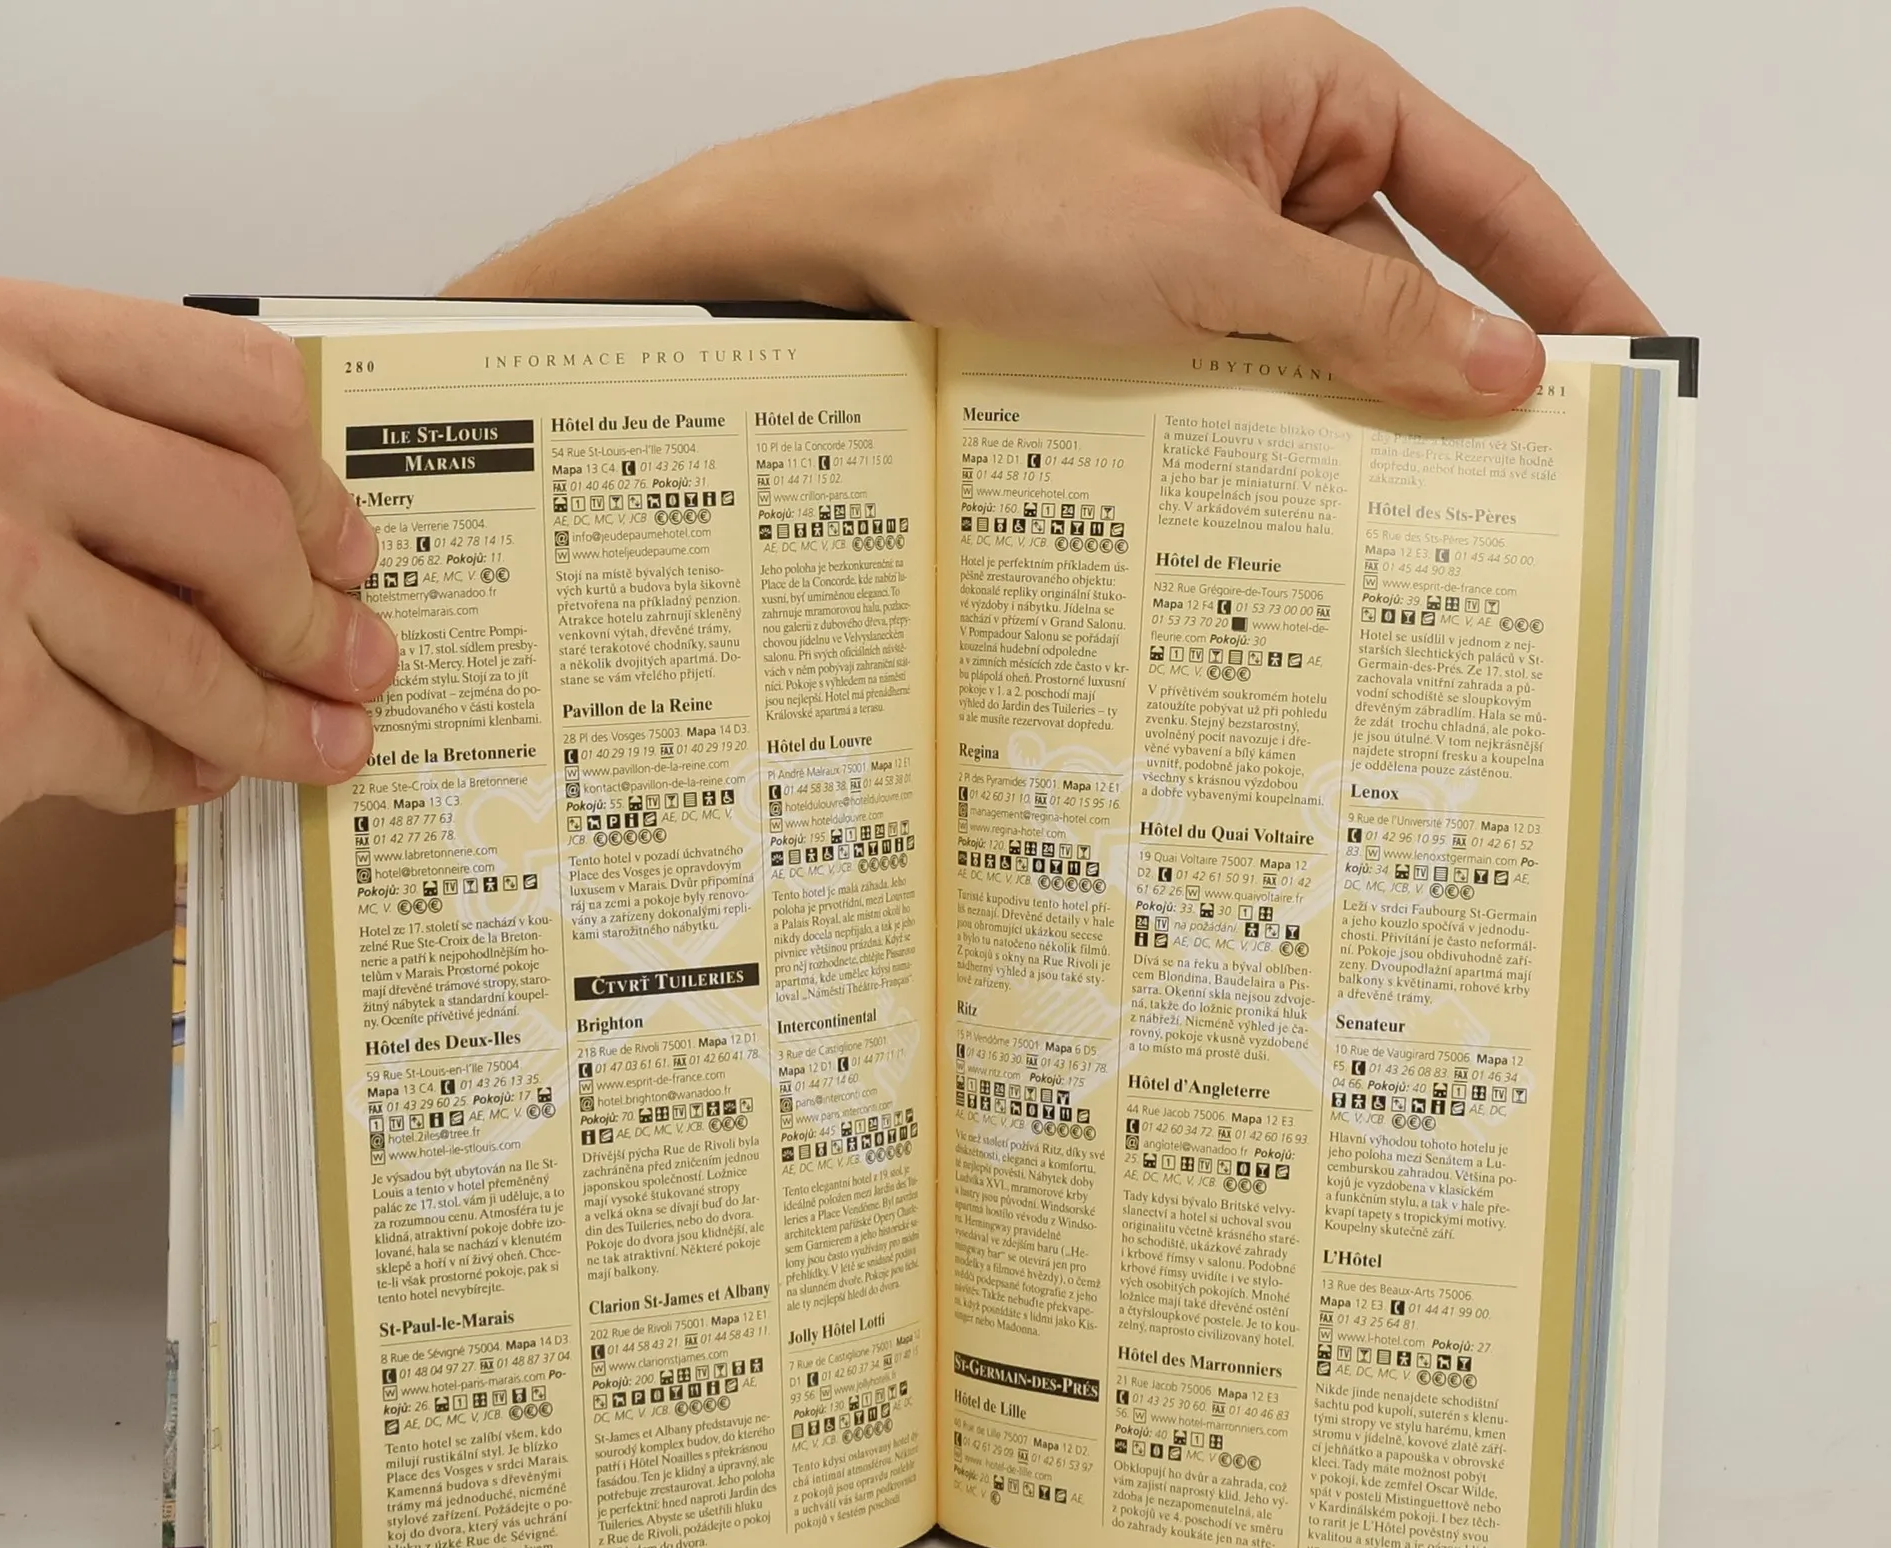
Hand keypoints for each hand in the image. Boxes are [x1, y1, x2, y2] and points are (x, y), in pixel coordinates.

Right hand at [0, 277, 396, 837]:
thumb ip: (65, 433)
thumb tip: (252, 528)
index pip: (229, 380)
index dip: (316, 477)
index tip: (347, 539)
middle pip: (242, 527)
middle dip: (321, 616)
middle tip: (361, 659)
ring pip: (197, 658)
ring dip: (280, 717)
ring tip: (325, 743)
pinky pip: (120, 746)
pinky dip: (169, 771)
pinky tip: (194, 774)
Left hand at [451, 8, 1658, 415]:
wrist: (843, 241)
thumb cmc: (1006, 201)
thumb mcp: (1210, 264)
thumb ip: (1364, 322)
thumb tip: (1500, 372)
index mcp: (1317, 98)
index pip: (1488, 196)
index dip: (1565, 283)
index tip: (1627, 365)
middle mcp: (1277, 163)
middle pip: (1411, 285)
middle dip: (1450, 384)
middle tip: (1515, 496)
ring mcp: (1214, 242)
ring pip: (1325, 349)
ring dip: (1350, 427)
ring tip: (1395, 525)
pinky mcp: (1158, 310)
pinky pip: (1252, 377)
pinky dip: (1274, 436)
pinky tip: (1290, 504)